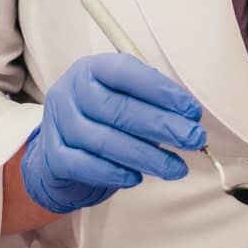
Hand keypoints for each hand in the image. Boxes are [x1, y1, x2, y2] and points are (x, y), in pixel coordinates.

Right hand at [21, 53, 205, 213]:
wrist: (62, 152)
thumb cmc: (103, 119)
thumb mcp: (123, 98)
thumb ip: (150, 101)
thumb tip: (188, 116)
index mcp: (91, 69)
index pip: (126, 72)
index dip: (161, 91)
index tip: (192, 110)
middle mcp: (69, 91)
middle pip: (117, 109)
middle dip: (161, 125)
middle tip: (194, 139)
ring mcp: (57, 123)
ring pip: (104, 140)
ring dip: (146, 156)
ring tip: (176, 167)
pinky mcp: (53, 156)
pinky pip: (85, 166)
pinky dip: (113, 173)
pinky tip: (137, 178)